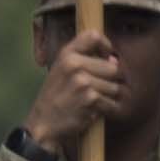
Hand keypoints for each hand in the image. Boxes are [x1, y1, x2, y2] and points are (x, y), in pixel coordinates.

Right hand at [24, 32, 116, 159]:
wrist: (44, 123)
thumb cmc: (56, 96)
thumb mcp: (61, 70)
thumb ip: (85, 59)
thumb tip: (115, 59)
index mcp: (66, 54)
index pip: (94, 36)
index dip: (106, 46)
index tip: (106, 58)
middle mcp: (74, 64)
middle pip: (113, 67)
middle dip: (110, 81)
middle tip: (95, 90)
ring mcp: (83, 81)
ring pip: (115, 87)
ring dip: (108, 98)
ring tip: (91, 102)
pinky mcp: (90, 99)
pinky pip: (112, 102)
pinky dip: (107, 110)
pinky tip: (92, 111)